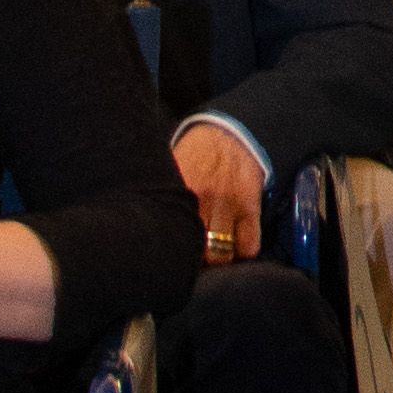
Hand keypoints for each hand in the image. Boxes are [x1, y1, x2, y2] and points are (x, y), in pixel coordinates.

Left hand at [171, 121, 261, 265]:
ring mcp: (227, 204)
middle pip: (193, 252)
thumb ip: (160, 199)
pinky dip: (240, 252)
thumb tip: (142, 229)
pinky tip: (232, 247)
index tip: (166, 256)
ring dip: (214, 258)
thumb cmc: (191, 157)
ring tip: (209, 255)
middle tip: (187, 259)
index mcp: (176, 190)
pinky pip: (248, 246)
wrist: (226, 131)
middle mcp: (201, 198)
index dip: (166, 254)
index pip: (168, 236)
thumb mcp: (169, 171)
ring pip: (221, 255)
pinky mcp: (250, 206)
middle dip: (189, 261)